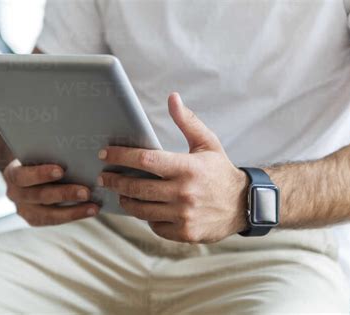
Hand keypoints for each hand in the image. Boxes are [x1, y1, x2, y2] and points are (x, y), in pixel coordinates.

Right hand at [4, 160, 99, 225]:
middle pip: (39, 196)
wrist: (30, 173)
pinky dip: (74, 215)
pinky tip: (91, 210)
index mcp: (12, 173)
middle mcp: (14, 193)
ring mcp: (23, 209)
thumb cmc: (40, 158)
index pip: (23, 175)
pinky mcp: (34, 219)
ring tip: (94, 207)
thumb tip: (77, 151)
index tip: (61, 171)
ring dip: (74, 210)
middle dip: (64, 194)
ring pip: (48, 214)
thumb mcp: (40, 153)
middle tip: (86, 192)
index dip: (41, 174)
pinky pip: (55, 220)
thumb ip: (51, 154)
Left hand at [97, 93, 247, 242]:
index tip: (104, 154)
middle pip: (136, 187)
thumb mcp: (207, 143)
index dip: (120, 156)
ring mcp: (184, 215)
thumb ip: (187, 121)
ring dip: (127, 200)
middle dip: (115, 181)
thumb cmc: (220, 171)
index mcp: (187, 167)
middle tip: (104, 177)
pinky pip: (155, 226)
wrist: (245, 204)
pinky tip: (146, 209)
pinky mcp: (185, 233)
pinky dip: (148, 217)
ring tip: (121, 193)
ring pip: (141, 210)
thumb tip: (172, 97)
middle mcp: (184, 192)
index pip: (145, 160)